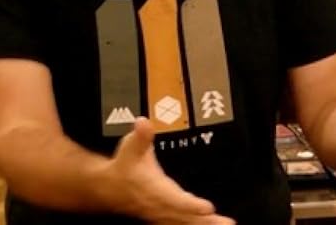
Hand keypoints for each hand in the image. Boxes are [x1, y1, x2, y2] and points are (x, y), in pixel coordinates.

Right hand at [111, 118, 234, 224]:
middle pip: (185, 216)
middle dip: (205, 221)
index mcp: (155, 189)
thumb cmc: (124, 165)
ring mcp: (162, 213)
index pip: (175, 199)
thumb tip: (144, 122)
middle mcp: (160, 205)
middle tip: (228, 223)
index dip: (190, 204)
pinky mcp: (164, 217)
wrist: (107, 187)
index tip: (208, 207)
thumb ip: (141, 136)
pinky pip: (181, 224)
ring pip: (185, 223)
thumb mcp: (131, 147)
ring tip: (228, 224)